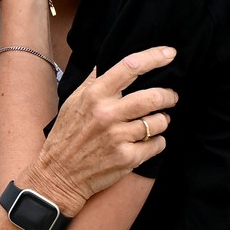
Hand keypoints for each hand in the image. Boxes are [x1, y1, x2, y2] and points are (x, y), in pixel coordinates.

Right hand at [23, 47, 178, 214]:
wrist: (59, 175)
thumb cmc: (67, 135)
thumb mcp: (73, 101)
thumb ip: (93, 81)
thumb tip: (108, 59)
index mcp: (95, 95)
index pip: (130, 67)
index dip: (155, 57)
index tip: (170, 53)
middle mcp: (107, 114)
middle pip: (153, 97)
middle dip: (168, 95)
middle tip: (171, 96)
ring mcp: (118, 137)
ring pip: (159, 122)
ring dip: (163, 120)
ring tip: (157, 121)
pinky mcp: (127, 158)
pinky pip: (158, 144)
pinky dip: (157, 141)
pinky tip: (148, 141)